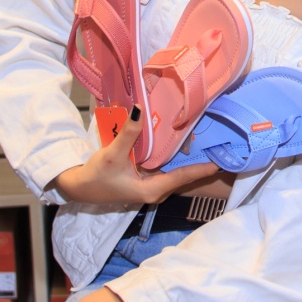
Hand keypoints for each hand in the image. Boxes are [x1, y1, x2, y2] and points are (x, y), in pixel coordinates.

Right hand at [52, 107, 219, 203]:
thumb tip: (139, 110)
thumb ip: (128, 133)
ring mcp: (150, 188)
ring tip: (204, 143)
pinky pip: (166, 171)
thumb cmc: (97, 175)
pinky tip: (180, 146)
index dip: (202, 168)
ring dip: (187, 160)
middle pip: (183, 176)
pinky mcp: (145, 182)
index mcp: (152, 190)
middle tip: (217, 145)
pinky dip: (174, 160)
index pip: (183, 177)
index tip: (222, 161)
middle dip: (198, 161)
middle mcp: (155, 192)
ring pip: (175, 173)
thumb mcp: (113, 154)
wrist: (79, 188)